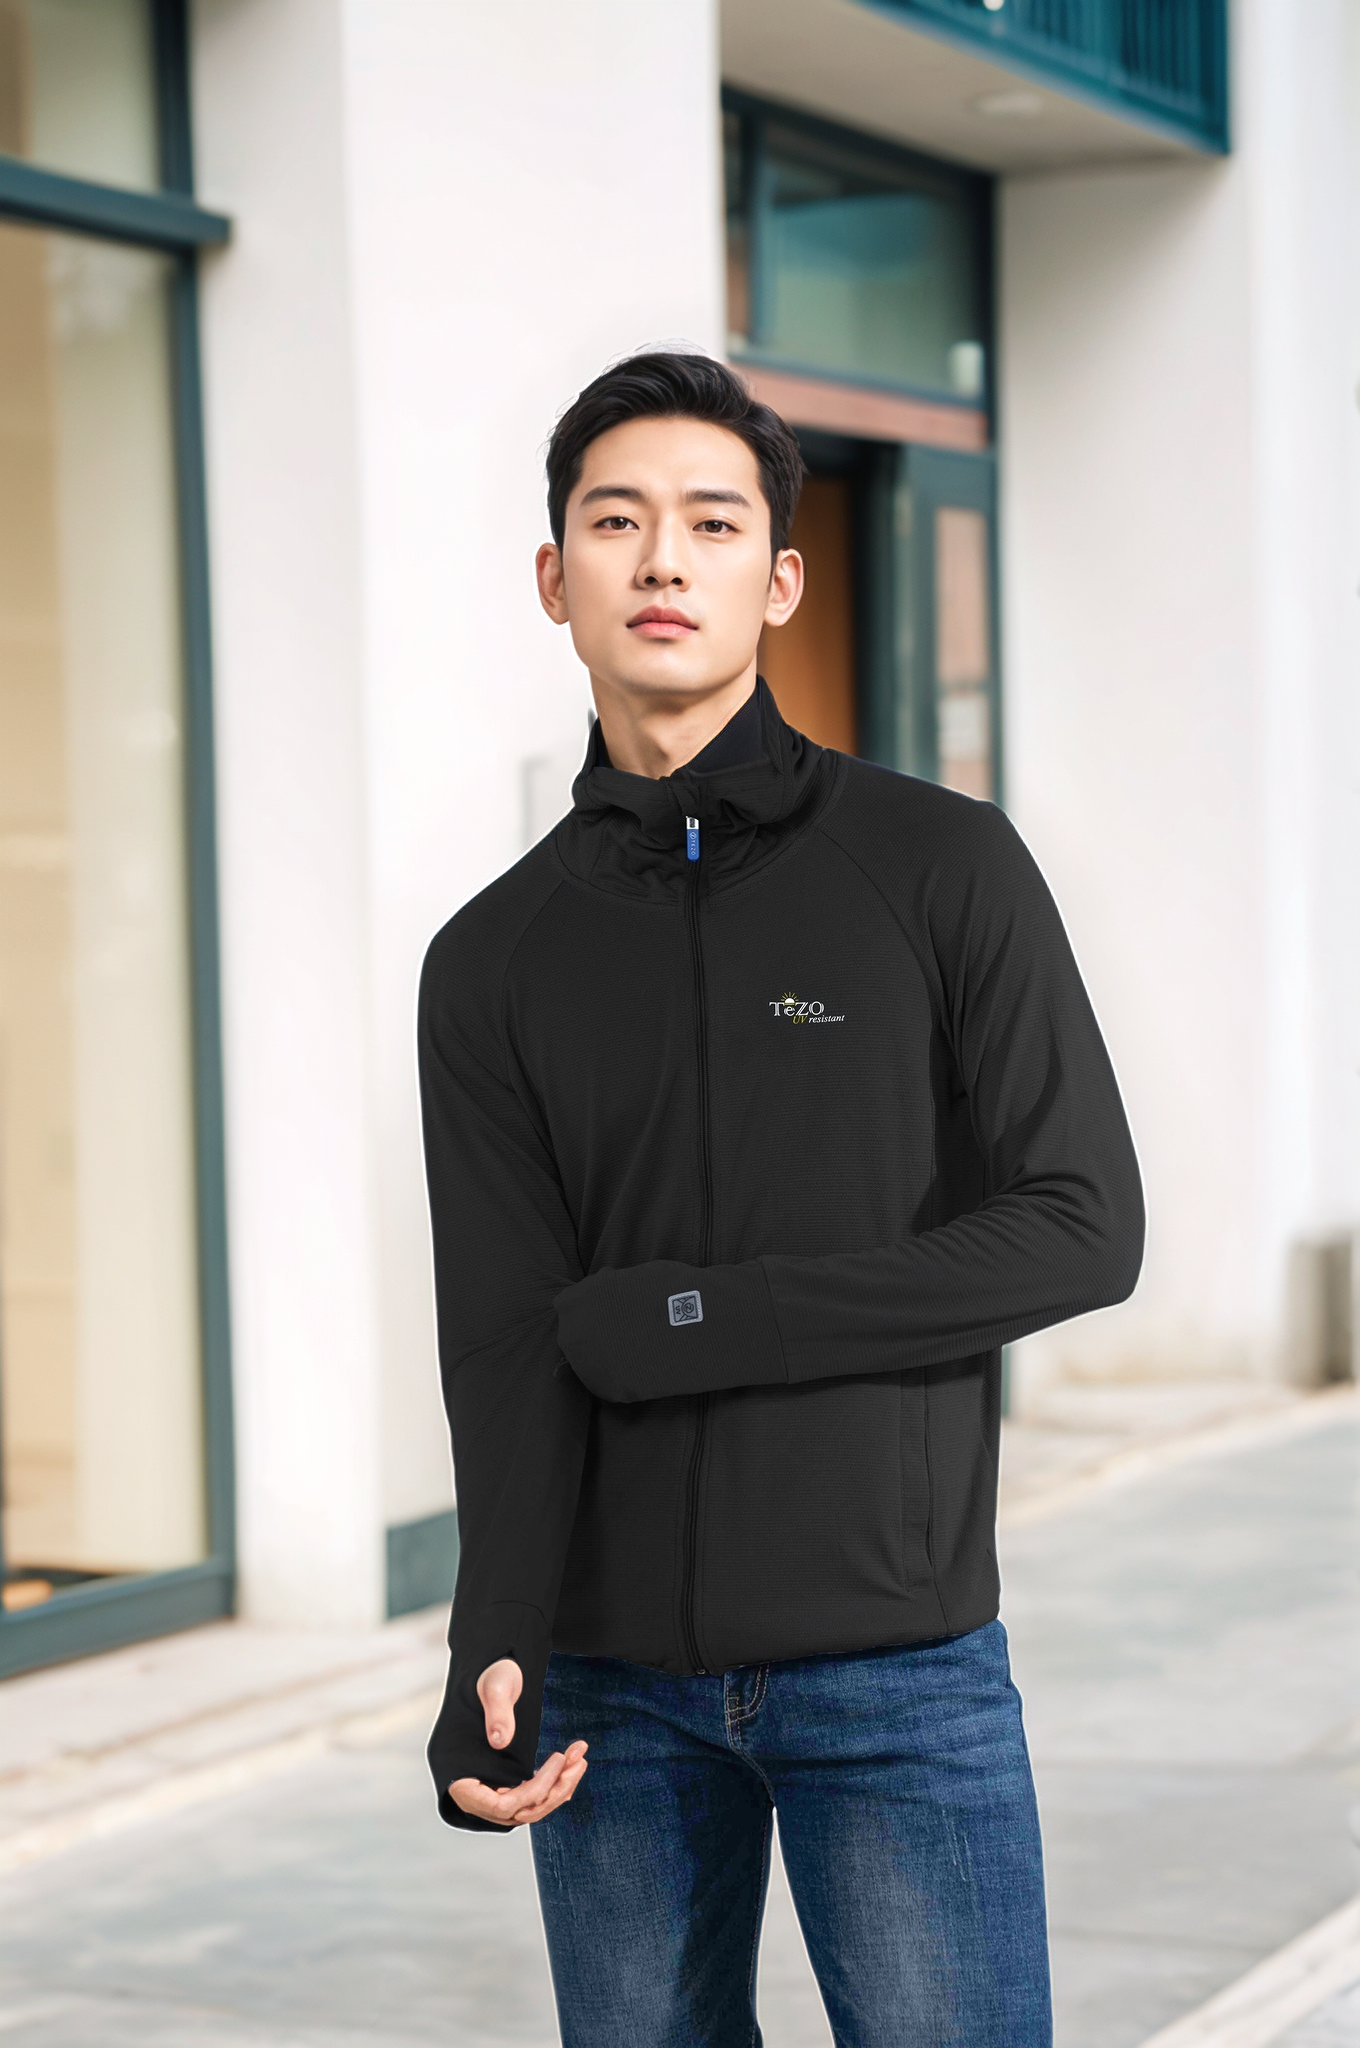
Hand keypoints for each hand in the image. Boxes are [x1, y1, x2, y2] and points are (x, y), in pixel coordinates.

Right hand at [448, 1657, 588, 1826]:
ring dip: (560, 1787)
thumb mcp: (495, 1687)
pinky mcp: (507, 1782)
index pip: (499, 1805)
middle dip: (554, 1789)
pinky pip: (532, 1798)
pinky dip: (555, 1784)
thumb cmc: (493, 1677)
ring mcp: (491, 1789)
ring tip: (580, 1758)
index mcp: (460, 1776)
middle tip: (578, 1760)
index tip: (558, 1760)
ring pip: (529, 1808)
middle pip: (519, 1812)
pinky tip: (572, 1766)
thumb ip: (497, 1712)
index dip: (531, 1791)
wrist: (498, 1670)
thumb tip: (499, 1740)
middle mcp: (475, 1791)